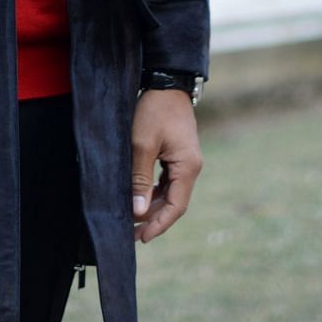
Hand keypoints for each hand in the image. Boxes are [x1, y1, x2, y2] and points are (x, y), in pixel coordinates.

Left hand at [130, 89, 202, 242]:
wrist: (166, 83)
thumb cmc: (154, 111)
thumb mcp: (142, 144)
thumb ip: (140, 179)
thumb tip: (137, 211)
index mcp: (188, 167)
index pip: (176, 207)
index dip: (159, 225)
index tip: (142, 238)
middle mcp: (191, 167)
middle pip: (173, 203)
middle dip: (153, 219)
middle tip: (130, 233)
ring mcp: (185, 161)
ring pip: (169, 193)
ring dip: (152, 207)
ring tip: (132, 219)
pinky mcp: (177, 155)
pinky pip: (166, 181)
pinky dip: (153, 192)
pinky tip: (138, 198)